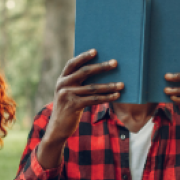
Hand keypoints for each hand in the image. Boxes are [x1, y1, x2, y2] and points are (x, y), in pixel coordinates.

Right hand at [37, 50, 122, 168]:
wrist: (57, 129)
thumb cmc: (68, 109)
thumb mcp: (69, 94)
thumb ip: (78, 83)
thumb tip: (99, 72)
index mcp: (61, 79)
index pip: (72, 63)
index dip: (83, 56)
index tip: (96, 51)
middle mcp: (62, 85)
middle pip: (84, 72)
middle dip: (101, 67)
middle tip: (115, 63)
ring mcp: (67, 95)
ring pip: (92, 88)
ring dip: (109, 86)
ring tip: (122, 84)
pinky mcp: (73, 106)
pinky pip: (93, 100)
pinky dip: (106, 97)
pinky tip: (116, 96)